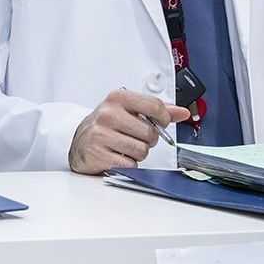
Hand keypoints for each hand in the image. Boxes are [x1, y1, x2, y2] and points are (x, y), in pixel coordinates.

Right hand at [69, 90, 189, 174]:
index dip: (164, 118)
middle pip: (150, 133)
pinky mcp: (98, 154)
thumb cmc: (108, 126)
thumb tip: (182, 112)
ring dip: (138, 154)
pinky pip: (129, 164)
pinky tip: (117, 157)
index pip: (154, 105)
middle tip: (135, 138)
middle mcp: (108, 114)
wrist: (80, 142)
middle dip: (148, 140)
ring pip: (141, 150)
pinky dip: (128, 164)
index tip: (161, 123)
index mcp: (117, 98)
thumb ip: (156, 111)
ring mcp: (101, 134)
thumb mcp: (130, 111)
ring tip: (125, 148)